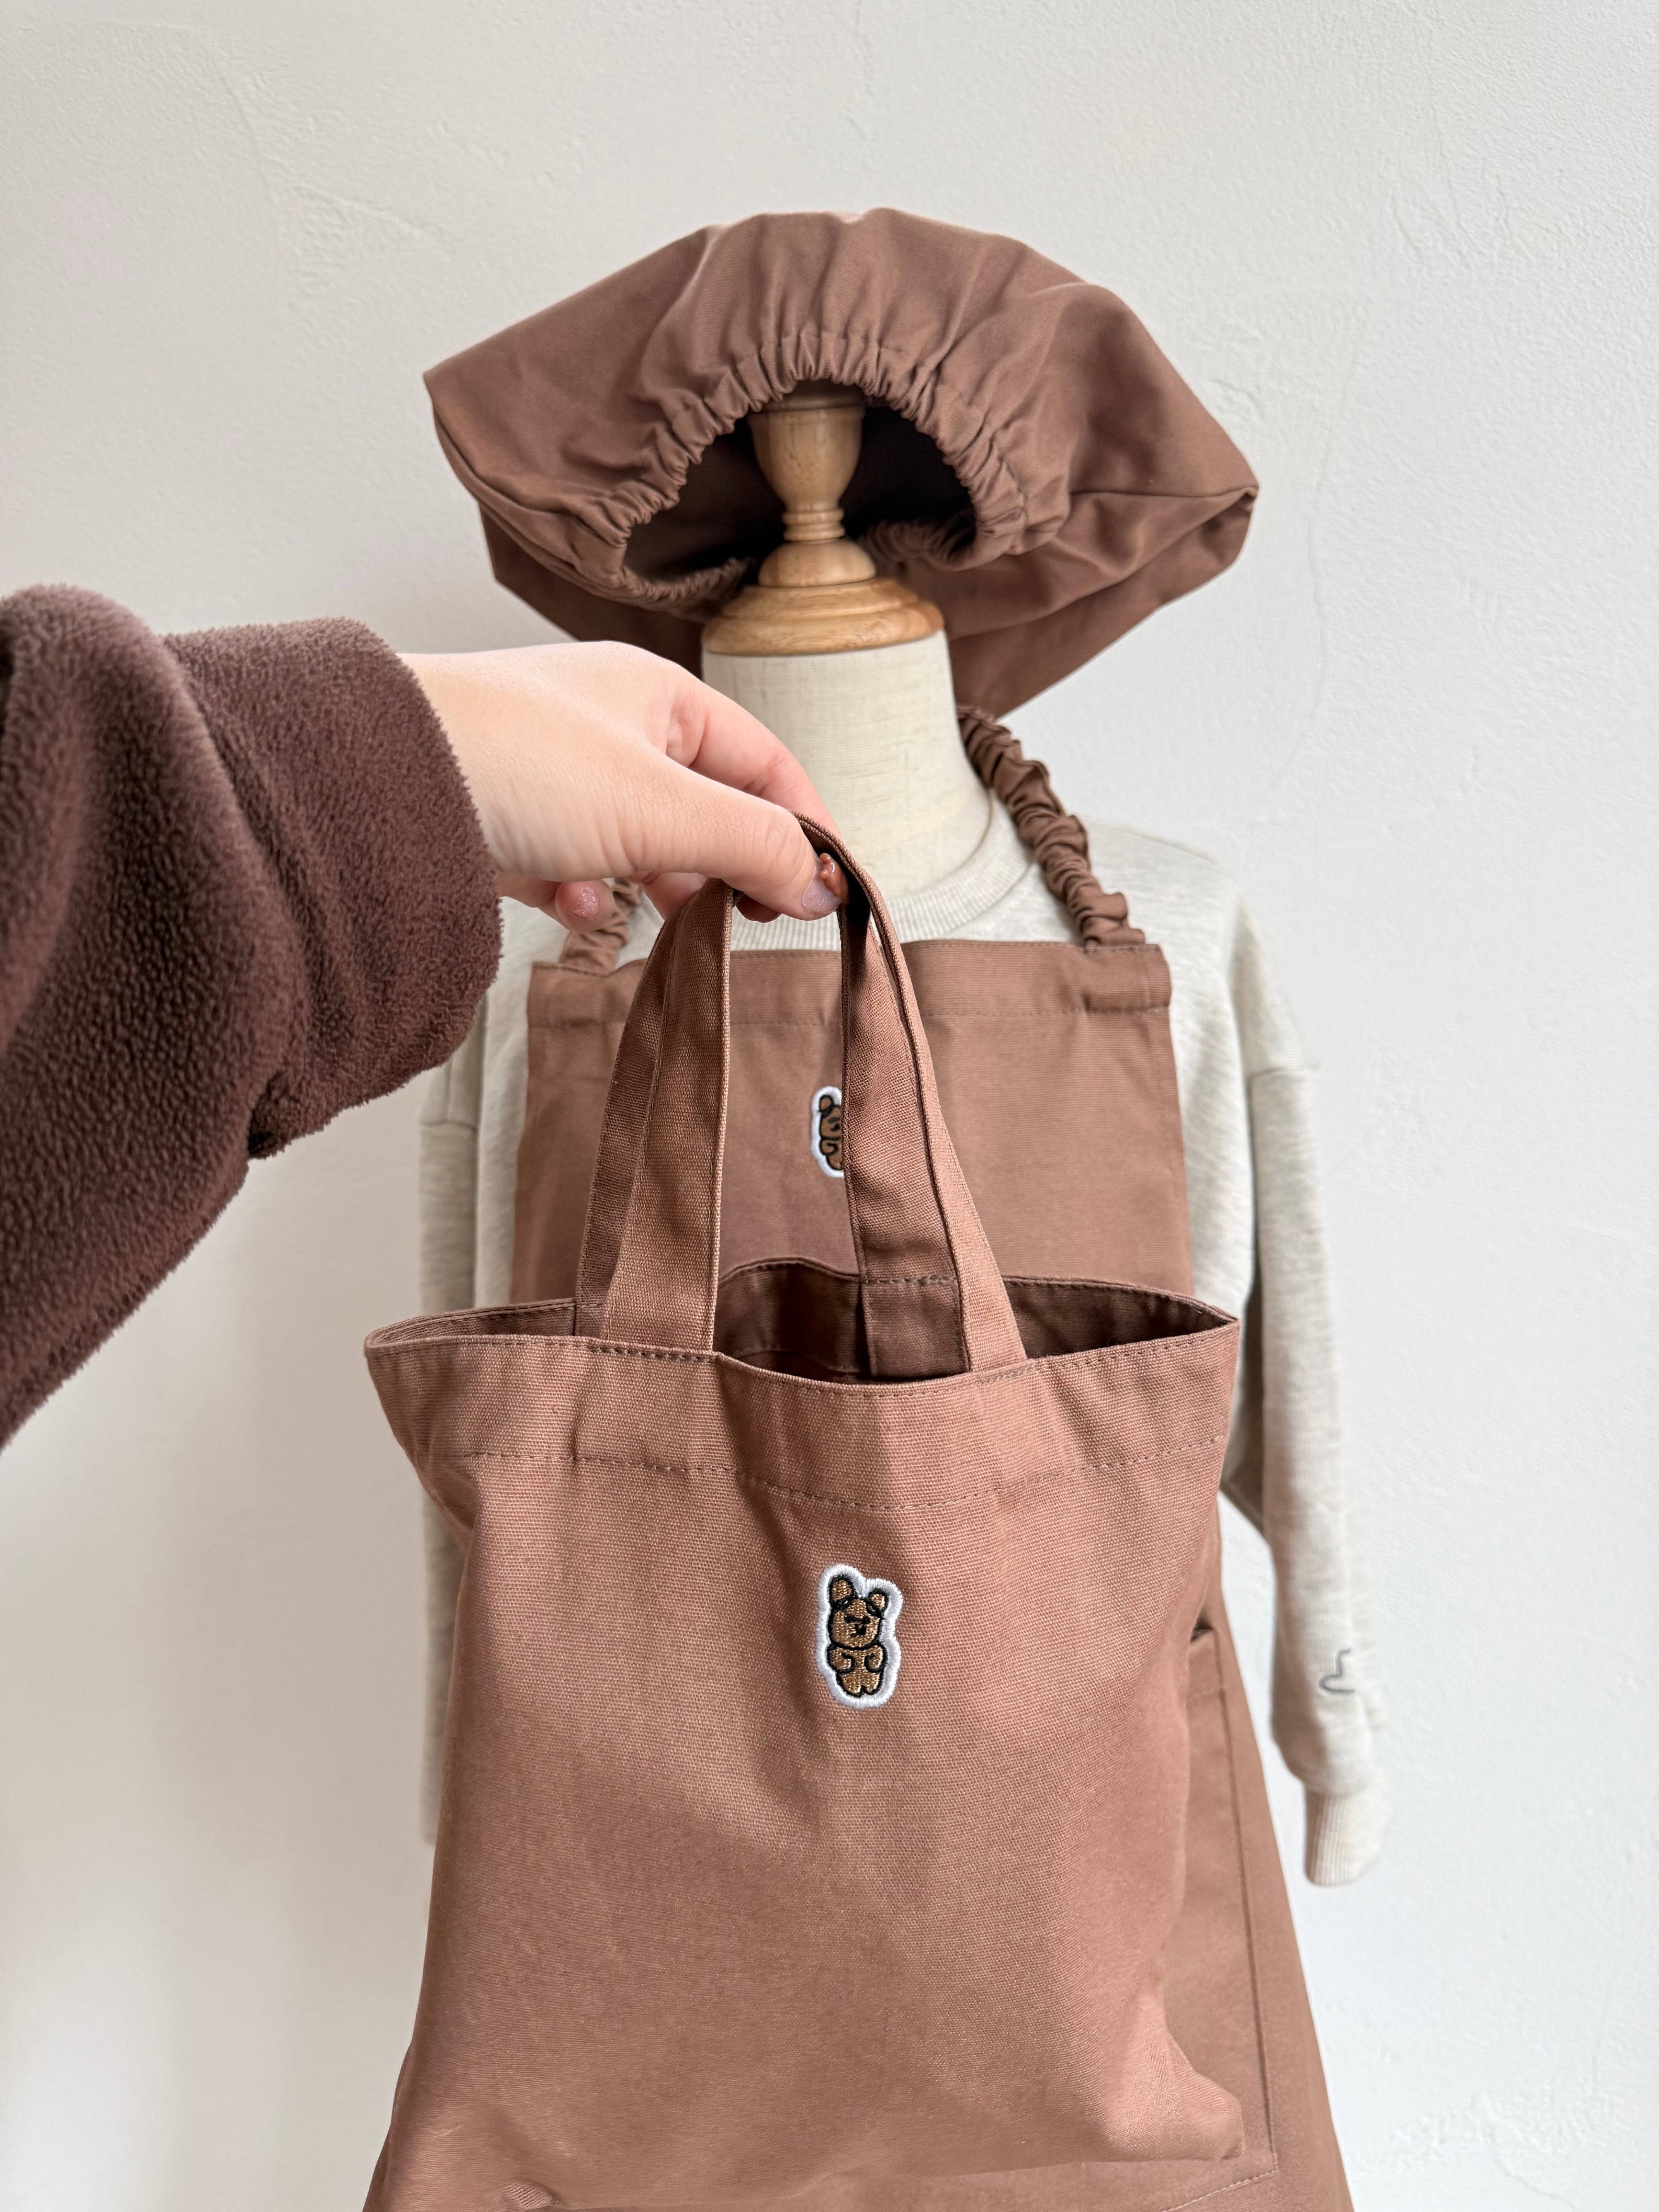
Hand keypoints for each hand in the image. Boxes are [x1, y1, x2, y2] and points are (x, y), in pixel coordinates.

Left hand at [402, 641, 843, 928]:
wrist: (375, 780)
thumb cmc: (520, 765)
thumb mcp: (663, 808)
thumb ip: (753, 845)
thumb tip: (824, 882)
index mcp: (659, 696)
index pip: (764, 762)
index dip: (803, 828)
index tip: (823, 898)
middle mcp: (608, 725)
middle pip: (702, 804)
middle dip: (724, 865)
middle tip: (740, 923)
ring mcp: (553, 774)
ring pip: (635, 840)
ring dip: (654, 884)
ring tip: (660, 918)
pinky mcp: (503, 821)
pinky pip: (567, 866)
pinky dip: (581, 896)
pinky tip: (577, 915)